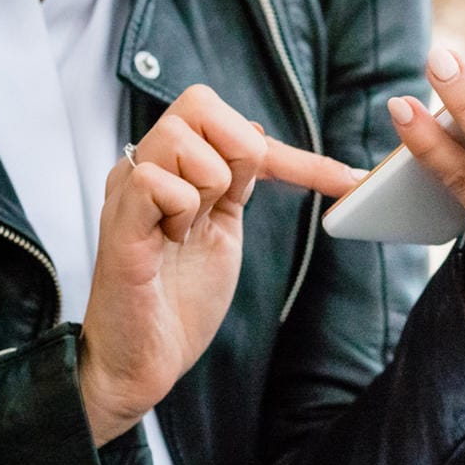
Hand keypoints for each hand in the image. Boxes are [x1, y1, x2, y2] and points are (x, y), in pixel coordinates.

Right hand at [78, 85, 359, 445]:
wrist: (142, 361)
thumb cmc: (179, 299)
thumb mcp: (223, 227)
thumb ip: (236, 180)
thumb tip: (256, 132)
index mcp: (169, 167)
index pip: (224, 117)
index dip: (290, 150)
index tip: (345, 181)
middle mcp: (143, 168)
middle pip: (199, 103)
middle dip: (240, 151)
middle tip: (230, 203)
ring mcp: (127, 193)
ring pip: (179, 138)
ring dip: (208, 185)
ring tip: (189, 228)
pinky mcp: (118, 224)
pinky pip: (155, 181)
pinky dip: (181, 210)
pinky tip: (172, 240)